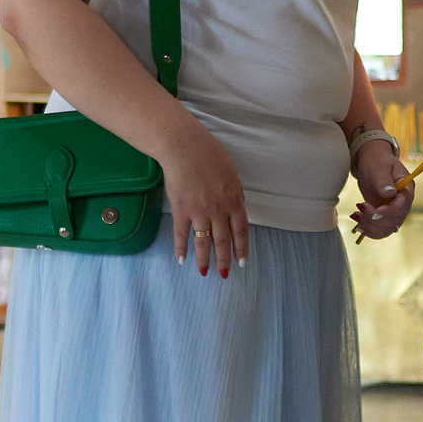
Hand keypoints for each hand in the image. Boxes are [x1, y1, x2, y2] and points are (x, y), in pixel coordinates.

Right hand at [162, 120, 247, 276]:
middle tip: (224, 274)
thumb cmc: (209, 155)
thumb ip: (235, 193)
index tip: (242, 262)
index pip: (241, 231)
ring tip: (204, 273)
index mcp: (233, 200)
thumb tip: (238, 207)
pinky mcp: (181, 210)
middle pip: (223, 241)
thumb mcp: (232, 173)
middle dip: (224, 260)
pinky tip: (182, 259)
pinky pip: (181, 234)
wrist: (184, 147)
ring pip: (203, 242)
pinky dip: (181, 248)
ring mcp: (199, 211)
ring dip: (204, 260)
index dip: (241, 248)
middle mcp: (218, 210)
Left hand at [348, 141, 413, 240]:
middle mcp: (403, 203)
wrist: (371, 161)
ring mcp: (393, 210)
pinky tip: (358, 224)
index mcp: (406, 189)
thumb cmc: (376, 160)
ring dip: (370, 226)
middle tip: (360, 207)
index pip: (402, 206)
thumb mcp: (379, 166)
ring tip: (356, 215)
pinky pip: (379, 230)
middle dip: (375, 219)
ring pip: (386, 229)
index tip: (372, 209)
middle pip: (394, 221)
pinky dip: (368, 230)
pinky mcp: (383, 215)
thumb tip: (390, 193)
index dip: (388, 212)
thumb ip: (383, 180)